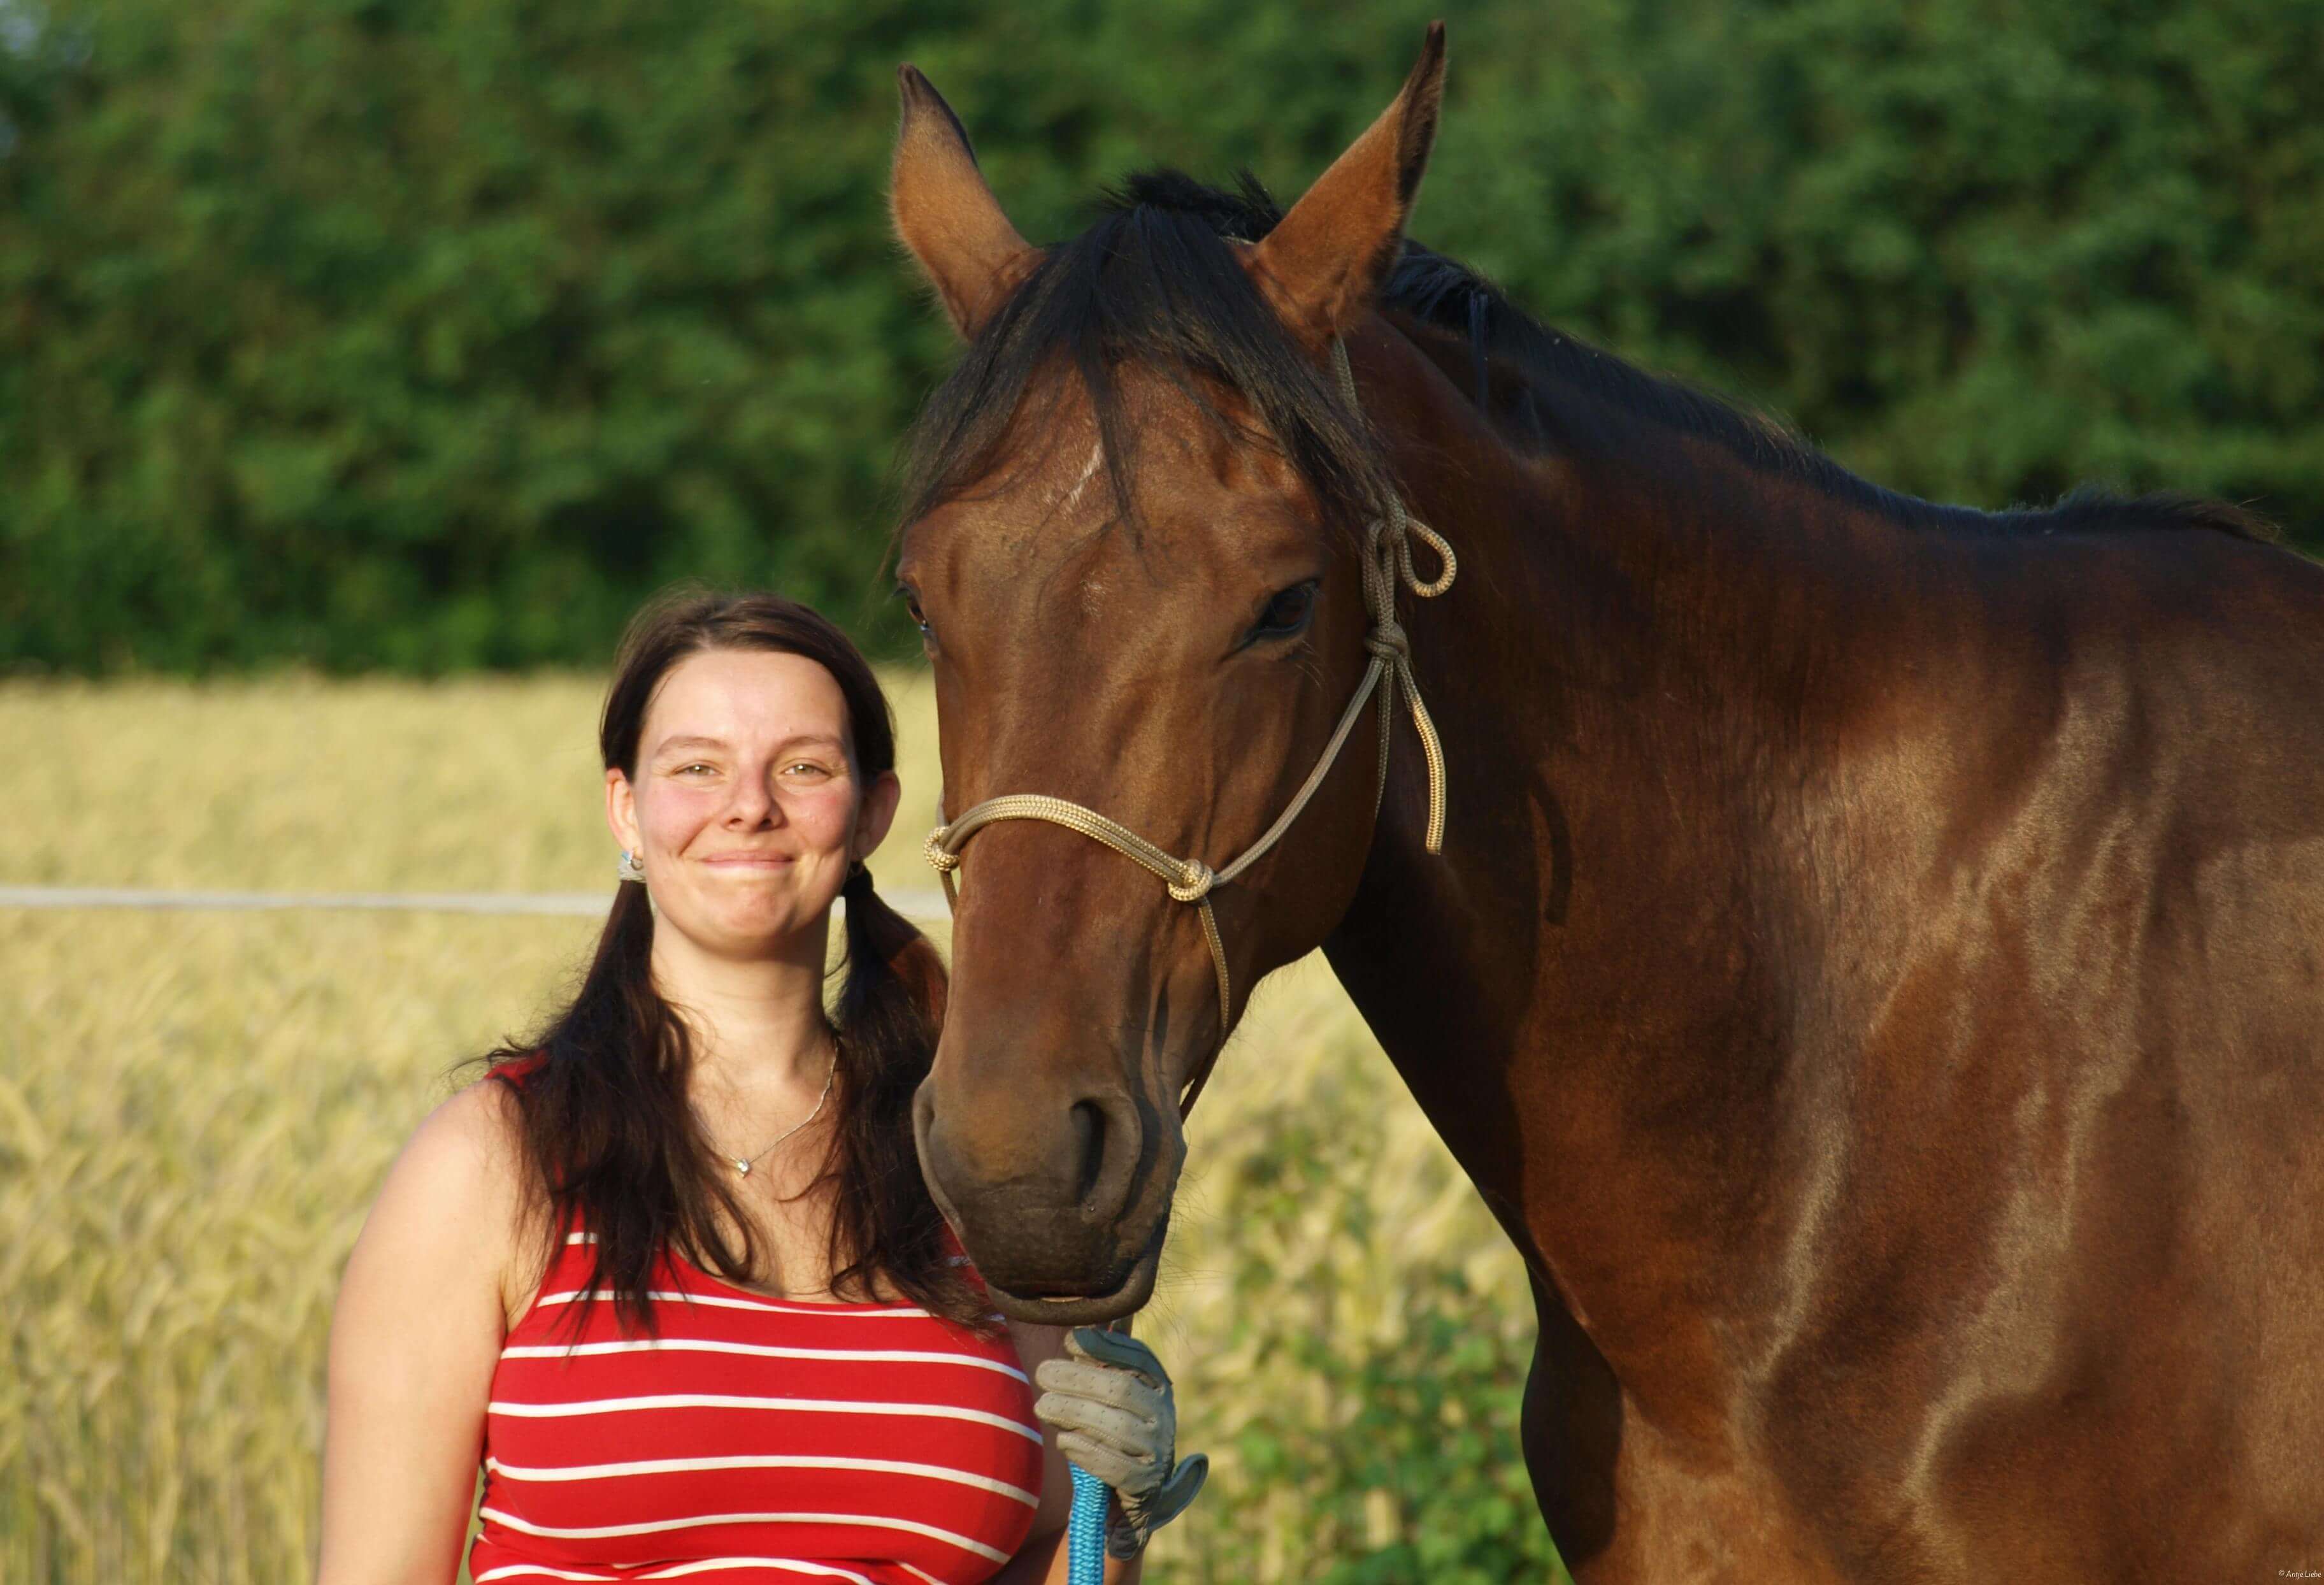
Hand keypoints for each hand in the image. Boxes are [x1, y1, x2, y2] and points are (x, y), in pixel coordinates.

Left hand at [1033, 1326, 1208, 1558]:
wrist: (1133, 1493)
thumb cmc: (1112, 1433)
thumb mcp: (1110, 1398)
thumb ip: (1097, 1369)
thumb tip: (1074, 1337)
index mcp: (1158, 1386)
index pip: (1138, 1358)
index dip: (1104, 1346)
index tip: (1069, 1340)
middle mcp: (1164, 1415)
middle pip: (1121, 1390)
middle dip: (1078, 1378)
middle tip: (1042, 1373)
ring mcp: (1158, 1450)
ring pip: (1117, 1427)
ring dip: (1075, 1412)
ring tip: (1043, 1406)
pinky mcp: (1145, 1483)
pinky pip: (1114, 1466)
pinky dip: (1086, 1451)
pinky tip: (1063, 1440)